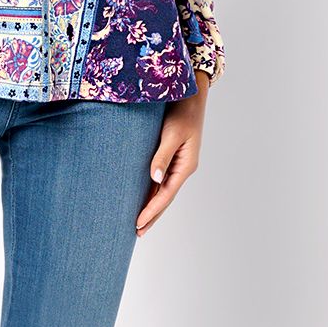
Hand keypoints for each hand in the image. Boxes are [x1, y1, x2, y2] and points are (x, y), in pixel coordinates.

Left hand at [136, 71, 207, 235]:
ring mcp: (178, 163)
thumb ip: (162, 157)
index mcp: (185, 166)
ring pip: (163, 190)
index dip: (151, 211)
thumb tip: (155, 180)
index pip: (166, 195)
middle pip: (165, 198)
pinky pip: (161, 179)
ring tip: (139, 223)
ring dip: (151, 206)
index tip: (138, 224)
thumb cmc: (182, 111)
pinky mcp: (171, 156)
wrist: (190, 94)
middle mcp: (183, 168)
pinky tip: (143, 198)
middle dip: (152, 215)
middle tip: (137, 233)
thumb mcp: (172, 134)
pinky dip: (152, 191)